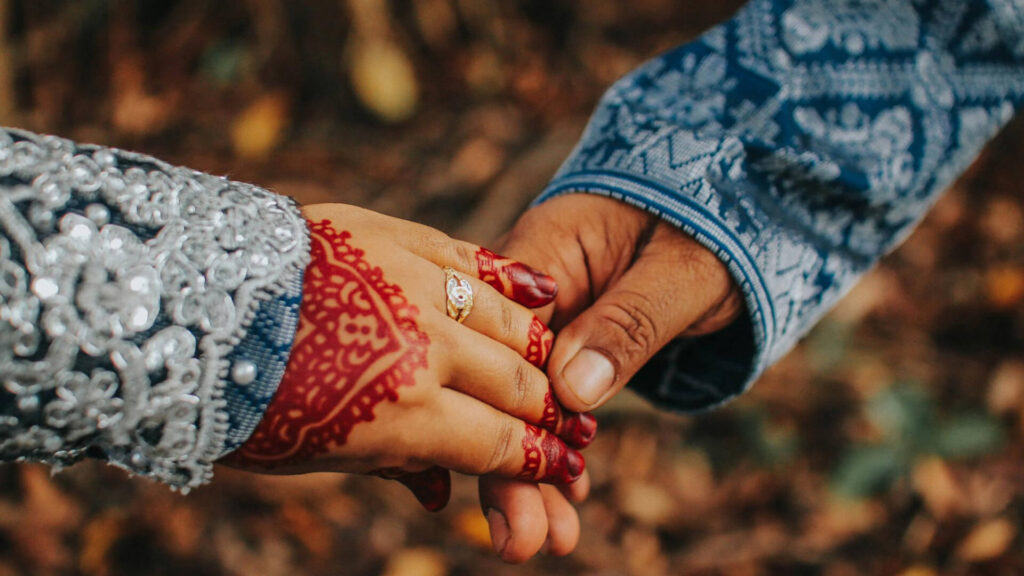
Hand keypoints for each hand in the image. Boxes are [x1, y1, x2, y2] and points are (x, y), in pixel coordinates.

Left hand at [221, 203, 595, 508]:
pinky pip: (472, 259)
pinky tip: (542, 290)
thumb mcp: (319, 457)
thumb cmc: (242, 403)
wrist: (183, 310)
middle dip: (551, 411)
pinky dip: (512, 280)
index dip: (542, 460)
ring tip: (553, 365)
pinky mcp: (394, 238)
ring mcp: (414, 287)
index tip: (565, 463)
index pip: (503, 444)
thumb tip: (446, 495)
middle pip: (519, 384)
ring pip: (510, 319)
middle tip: (571, 421)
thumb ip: (396, 465)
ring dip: (539, 350)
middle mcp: (427, 349)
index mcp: (407, 417)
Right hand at [480, 193, 741, 560]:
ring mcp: (551, 316)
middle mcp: (534, 288)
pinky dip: (563, 443)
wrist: (732, 198)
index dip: (506, 420)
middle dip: (512, 465)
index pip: (506, 343)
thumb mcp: (683, 268)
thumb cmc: (713, 218)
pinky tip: (569, 494)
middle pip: (506, 382)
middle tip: (525, 544)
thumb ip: (629, 323)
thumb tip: (572, 395)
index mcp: (545, 249)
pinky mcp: (572, 337)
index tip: (519, 490)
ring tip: (549, 541)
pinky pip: (558, 396)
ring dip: (537, 469)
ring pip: (528, 398)